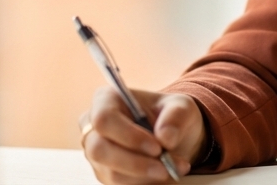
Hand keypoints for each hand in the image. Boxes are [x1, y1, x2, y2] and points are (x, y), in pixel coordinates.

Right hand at [80, 87, 204, 183]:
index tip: (157, 147)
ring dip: (145, 175)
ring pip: (111, 173)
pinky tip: (166, 175)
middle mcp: (94, 128)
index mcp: (107, 100)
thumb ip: (176, 117)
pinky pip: (120, 184)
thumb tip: (166, 137)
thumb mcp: (182, 107)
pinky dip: (145, 182)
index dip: (128, 135)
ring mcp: (97, 154)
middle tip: (165, 167)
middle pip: (100, 150)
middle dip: (135, 162)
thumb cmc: (171, 115)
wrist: (172, 136)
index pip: (104, 119)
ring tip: (174, 169)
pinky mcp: (105, 174)